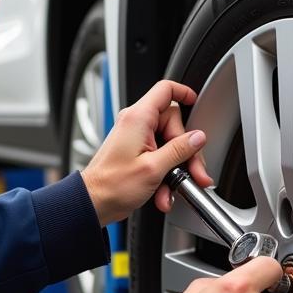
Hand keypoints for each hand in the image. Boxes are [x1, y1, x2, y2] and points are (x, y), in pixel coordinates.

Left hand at [79, 79, 212, 225]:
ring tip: (173, 187)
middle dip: (185, 151)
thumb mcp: (153, 168)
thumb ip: (179, 150)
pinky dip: (165, 175)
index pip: (165, 90)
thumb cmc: (112, 185)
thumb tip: (198, 138)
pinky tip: (163, 193)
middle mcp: (136, 124)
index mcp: (138, 118)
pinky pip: (160, 156)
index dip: (183, 92)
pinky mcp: (136, 152)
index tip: (196, 102)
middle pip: (173, 125)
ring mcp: (136, 138)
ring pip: (169, 144)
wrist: (95, 202)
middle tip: (192, 171)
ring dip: (175, 169)